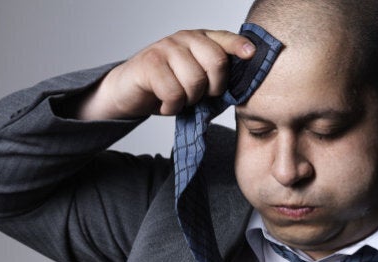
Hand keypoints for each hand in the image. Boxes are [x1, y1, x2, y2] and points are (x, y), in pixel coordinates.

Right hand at [79, 30, 255, 119]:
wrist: (126, 93)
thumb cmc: (164, 87)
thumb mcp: (194, 81)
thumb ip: (214, 78)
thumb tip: (241, 87)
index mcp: (198, 40)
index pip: (224, 39)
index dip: (239, 46)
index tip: (251, 54)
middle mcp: (183, 39)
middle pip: (216, 62)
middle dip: (212, 88)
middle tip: (198, 96)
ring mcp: (165, 48)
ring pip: (195, 81)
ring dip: (188, 100)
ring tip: (178, 99)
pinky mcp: (149, 63)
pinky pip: (173, 93)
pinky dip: (171, 106)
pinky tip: (164, 103)